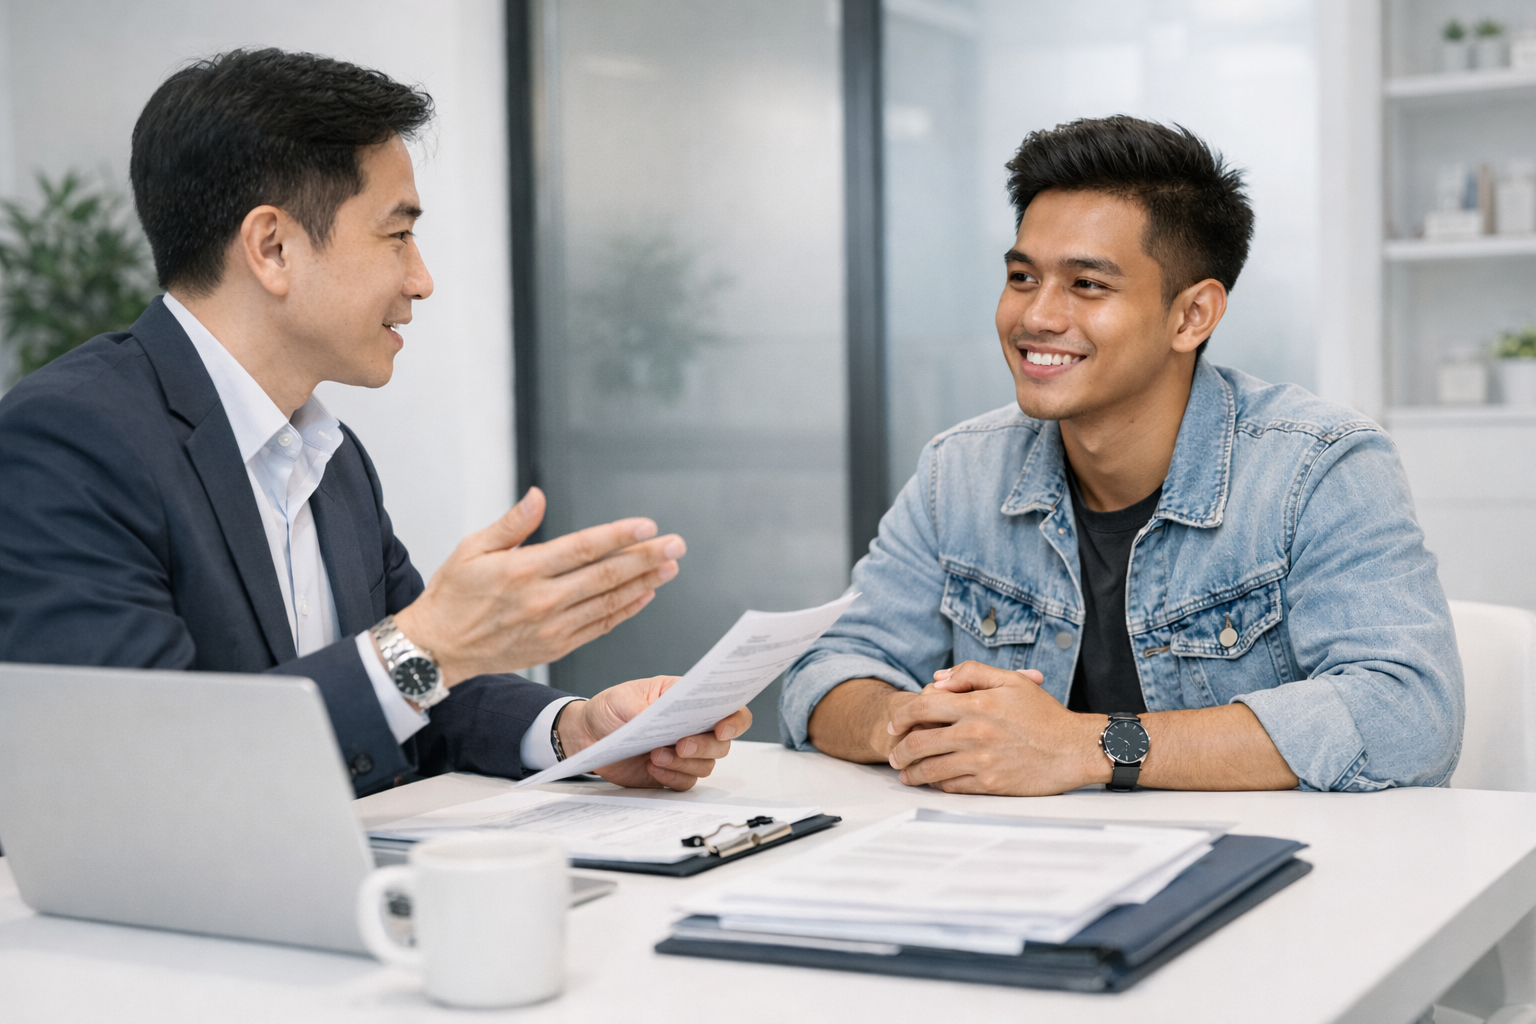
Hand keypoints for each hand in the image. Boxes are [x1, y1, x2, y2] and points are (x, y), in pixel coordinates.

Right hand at [392, 488, 684, 686]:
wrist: (438, 648)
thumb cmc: (453, 594)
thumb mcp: (472, 548)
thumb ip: (512, 523)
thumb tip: (538, 497)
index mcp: (522, 570)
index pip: (582, 549)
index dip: (618, 537)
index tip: (647, 527)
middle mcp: (541, 600)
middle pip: (605, 576)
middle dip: (645, 558)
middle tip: (675, 545)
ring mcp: (552, 627)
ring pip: (609, 603)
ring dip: (644, 583)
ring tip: (669, 567)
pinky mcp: (556, 646)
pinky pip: (600, 627)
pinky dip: (626, 611)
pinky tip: (645, 595)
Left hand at [557, 676, 752, 790]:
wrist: (587, 736)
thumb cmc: (610, 709)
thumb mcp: (622, 699)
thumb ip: (644, 708)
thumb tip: (660, 717)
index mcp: (687, 700)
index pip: (726, 708)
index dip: (734, 720)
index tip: (722, 729)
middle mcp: (691, 727)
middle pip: (721, 743)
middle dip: (704, 746)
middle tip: (680, 745)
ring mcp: (682, 752)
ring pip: (706, 765)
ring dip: (683, 764)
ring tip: (654, 755)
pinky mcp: (670, 773)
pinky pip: (685, 782)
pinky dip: (671, 777)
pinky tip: (651, 767)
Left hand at [885, 661, 1108, 794]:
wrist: (1075, 749)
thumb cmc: (1045, 714)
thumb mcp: (1011, 680)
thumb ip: (971, 674)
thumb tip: (938, 680)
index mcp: (977, 705)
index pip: (923, 708)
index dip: (901, 717)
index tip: (894, 724)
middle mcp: (974, 734)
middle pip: (920, 742)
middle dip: (900, 750)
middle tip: (893, 754)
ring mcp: (982, 761)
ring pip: (931, 770)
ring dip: (912, 772)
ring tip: (905, 773)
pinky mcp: (991, 784)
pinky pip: (953, 786)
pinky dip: (937, 785)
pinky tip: (933, 782)